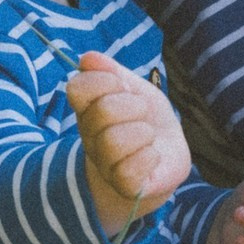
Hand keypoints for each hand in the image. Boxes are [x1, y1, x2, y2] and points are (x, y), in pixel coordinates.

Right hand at [67, 50, 190, 229]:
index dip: (104, 80)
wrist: (166, 156)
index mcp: (88, 109)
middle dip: (134, 105)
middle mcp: (90, 137)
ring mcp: (105, 163)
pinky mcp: (125, 185)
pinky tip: (152, 155)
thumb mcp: (135, 88)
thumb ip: (112, 72)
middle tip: (142, 111)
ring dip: (142, 132)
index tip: (123, 85)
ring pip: (114, 141)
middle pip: (103, 111)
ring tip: (148, 135)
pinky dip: (149, 156)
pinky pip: (130, 170)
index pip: (77, 88)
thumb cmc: (146, 118)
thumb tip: (87, 58)